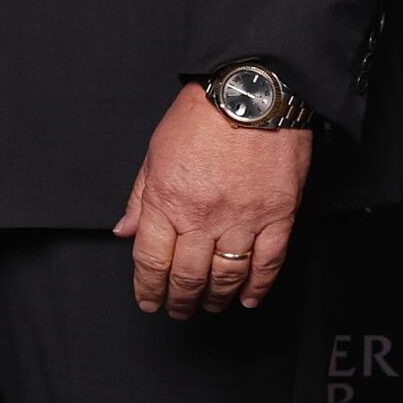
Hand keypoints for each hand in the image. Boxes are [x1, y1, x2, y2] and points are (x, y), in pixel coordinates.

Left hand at [114, 88, 313, 317]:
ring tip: (209, 305)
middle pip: (187, 276)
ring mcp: (243, 218)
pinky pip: (268, 262)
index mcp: (167, 200)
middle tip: (178, 310)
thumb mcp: (155, 152)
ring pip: (227, 275)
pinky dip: (259, 286)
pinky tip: (248, 298)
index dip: (148, 288)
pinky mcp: (279, 215)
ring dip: (216, 297)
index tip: (149, 301)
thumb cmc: (201, 115)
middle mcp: (202, 216)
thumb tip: (123, 231)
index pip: (150, 261)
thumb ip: (139, 196)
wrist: (251, 92)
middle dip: (179, 300)